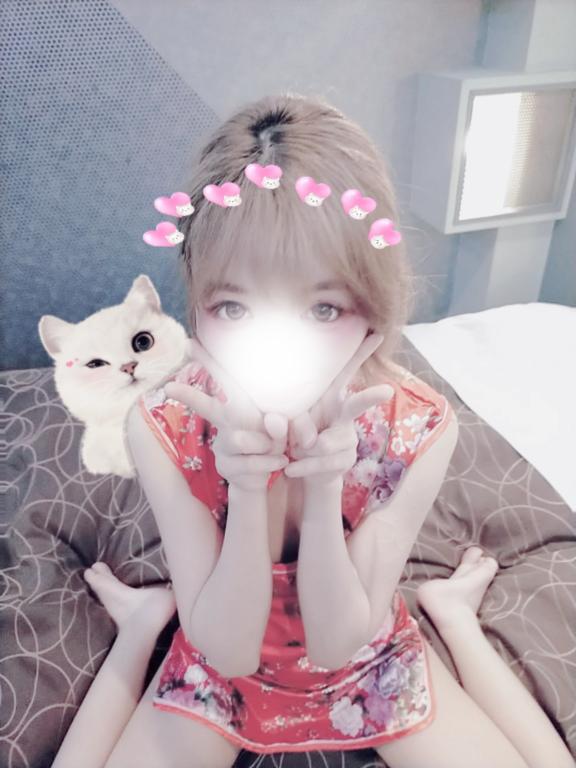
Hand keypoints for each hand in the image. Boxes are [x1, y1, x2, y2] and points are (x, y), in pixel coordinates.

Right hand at [164, 338, 288, 491]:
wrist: (272, 475)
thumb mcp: (284, 429)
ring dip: (265, 445)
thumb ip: (281, 423)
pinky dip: (270, 462)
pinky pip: (249, 463)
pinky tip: (281, 462)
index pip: (224, 381)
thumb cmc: (275, 442)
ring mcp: (222, 446)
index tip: (189, 343)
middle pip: (208, 407)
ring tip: (279, 449)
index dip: (207, 361)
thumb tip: (273, 419)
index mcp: (238, 407)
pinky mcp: (225, 467)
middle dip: (190, 396)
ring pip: (238, 439)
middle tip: (176, 389)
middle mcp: (225, 423)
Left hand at [284, 333, 393, 485]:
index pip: (346, 373)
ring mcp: (349, 439)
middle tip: (387, 391)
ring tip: (294, 451)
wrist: (307, 471)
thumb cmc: (298, 436)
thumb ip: (297, 422)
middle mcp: (344, 415)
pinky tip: (290, 469)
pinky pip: (322, 463)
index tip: (377, 335)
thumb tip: (311, 439)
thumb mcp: (291, 423)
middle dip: (371, 397)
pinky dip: (302, 467)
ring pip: (326, 443)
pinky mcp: (347, 460)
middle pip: (357, 405)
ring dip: (304, 450)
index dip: (361, 354)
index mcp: (332, 399)